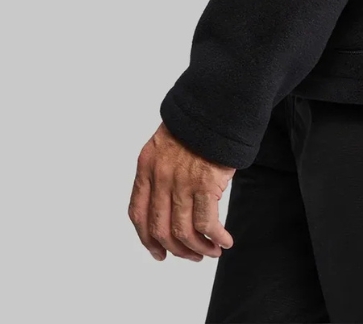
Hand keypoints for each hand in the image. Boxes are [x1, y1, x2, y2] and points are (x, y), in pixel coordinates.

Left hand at [129, 122, 235, 261]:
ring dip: (199, 249)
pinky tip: (224, 241)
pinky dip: (216, 238)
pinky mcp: (206, 184)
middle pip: (161, 229)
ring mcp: (182, 182)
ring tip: (212, 251)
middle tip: (192, 256)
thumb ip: (160, 170)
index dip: (147, 239)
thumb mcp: (165, 143)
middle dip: (177, 250)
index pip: (138, 213)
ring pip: (184, 232)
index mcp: (146, 166)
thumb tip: (167, 202)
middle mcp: (160, 177)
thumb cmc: (196, 123)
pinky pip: (207, 224)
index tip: (158, 252)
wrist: (216, 104)